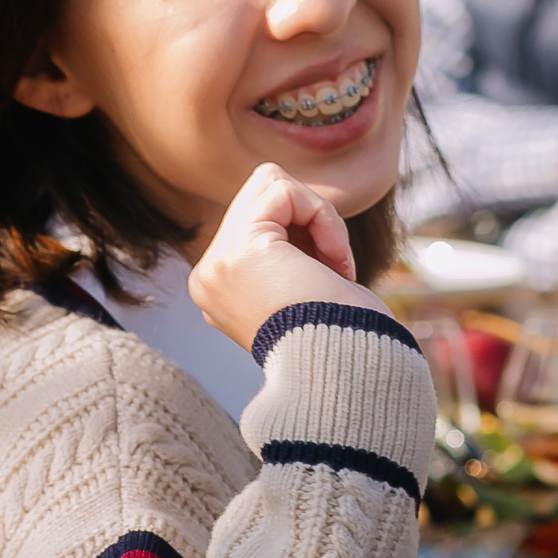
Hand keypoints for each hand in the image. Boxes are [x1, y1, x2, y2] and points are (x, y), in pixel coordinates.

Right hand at [189, 163, 387, 350]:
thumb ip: (283, 249)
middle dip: (309, 219)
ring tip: (334, 265)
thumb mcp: (302, 287)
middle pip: (260, 194)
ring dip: (318, 216)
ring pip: (271, 183)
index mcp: (220, 289)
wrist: (348, 375)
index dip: (306, 233)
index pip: (256, 218)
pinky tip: (335, 261)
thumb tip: (284, 197)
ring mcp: (217, 264)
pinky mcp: (240, 250)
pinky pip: (286, 191)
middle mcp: (209, 277)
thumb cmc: (345, 339)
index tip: (330, 278)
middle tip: (335, 267)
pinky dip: (323, 217)